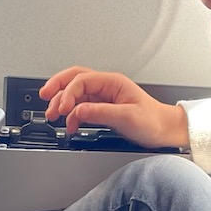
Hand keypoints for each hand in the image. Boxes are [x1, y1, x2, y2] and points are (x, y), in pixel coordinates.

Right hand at [40, 66, 188, 147]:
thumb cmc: (153, 121)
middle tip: (45, 98)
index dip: (68, 93)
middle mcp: (106, 86)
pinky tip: (70, 124)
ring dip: (62, 102)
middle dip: (57, 87)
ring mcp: (104, 97)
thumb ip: (101, 113)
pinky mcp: (103, 108)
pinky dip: (72, 115)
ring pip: (75, 93)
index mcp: (112, 82)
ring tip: (54, 116)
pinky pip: (81, 107)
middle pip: (74, 79)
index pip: (81, 80)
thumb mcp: (127, 117)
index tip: (63, 109)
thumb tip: (78, 110)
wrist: (165, 130)